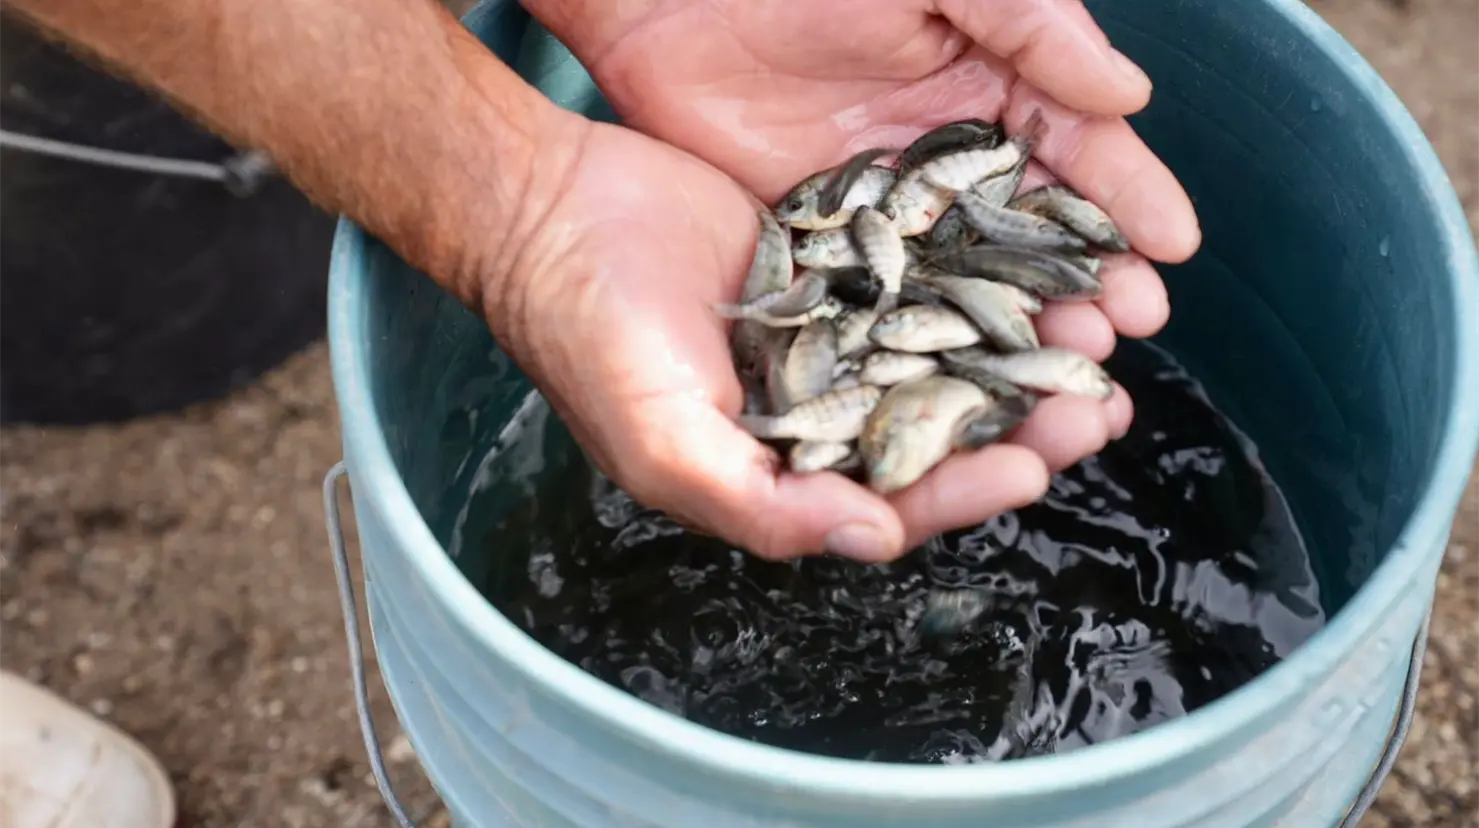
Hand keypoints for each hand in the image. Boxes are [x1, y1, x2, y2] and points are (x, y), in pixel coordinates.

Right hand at [513, 0, 1199, 553]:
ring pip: (943, 354)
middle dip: (1017, 423)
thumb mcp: (659, 440)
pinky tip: (1028, 267)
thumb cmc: (586, 334)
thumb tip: (872, 535)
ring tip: (1085, 334)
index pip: (891, 499)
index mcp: (778, 469)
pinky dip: (977, 278)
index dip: (965, 490)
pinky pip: (922, 279)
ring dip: (1012, 351)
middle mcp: (814, 408)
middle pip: (936, 431)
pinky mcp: (836, 262)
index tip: (1033, 464)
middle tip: (1091, 401)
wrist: (549, 209)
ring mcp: (829, 333)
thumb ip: (759, 502)